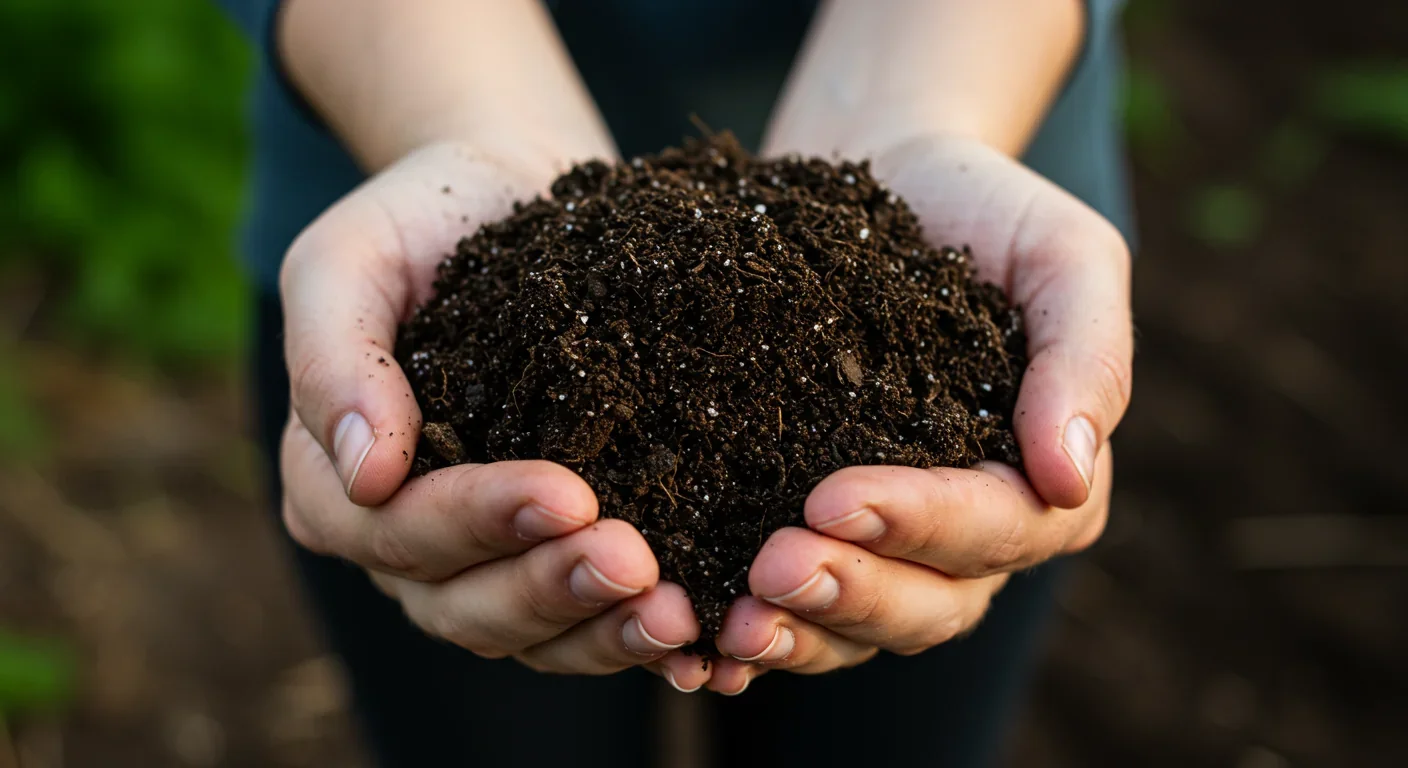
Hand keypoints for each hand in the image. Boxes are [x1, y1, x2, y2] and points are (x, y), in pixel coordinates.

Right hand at [277, 142, 711, 689]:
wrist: (508, 194)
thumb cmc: (419, 221)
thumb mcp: (348, 262)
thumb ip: (333, 357)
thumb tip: (365, 473)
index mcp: (335, 484)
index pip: (397, 529)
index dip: (476, 521)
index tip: (566, 493)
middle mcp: (403, 543)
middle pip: (465, 603)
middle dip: (552, 588)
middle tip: (636, 564)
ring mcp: (483, 560)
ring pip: (531, 632)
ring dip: (602, 629)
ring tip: (677, 613)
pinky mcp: (556, 554)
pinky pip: (588, 619)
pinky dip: (637, 634)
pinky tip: (700, 636)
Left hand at [705, 134, 1131, 693]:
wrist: (891, 185)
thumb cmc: (985, 213)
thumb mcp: (1064, 257)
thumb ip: (1087, 358)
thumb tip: (1070, 475)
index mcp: (1045, 482)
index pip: (996, 527)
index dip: (919, 524)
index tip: (832, 497)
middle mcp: (975, 536)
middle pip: (928, 603)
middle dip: (850, 592)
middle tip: (771, 570)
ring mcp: (895, 548)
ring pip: (861, 627)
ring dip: (800, 631)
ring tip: (732, 624)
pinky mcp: (821, 536)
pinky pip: (800, 607)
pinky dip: (760, 627)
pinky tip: (705, 639)